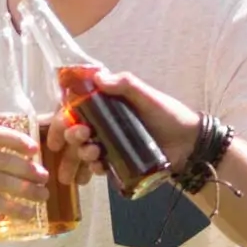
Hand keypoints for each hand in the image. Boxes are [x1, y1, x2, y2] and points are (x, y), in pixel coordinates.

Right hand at [45, 68, 200, 172]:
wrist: (189, 144)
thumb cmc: (168, 115)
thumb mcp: (147, 96)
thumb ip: (125, 85)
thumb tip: (98, 77)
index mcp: (106, 105)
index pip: (73, 110)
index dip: (60, 120)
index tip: (56, 131)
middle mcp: (103, 124)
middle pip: (73, 133)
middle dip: (70, 137)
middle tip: (83, 137)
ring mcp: (109, 144)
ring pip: (82, 151)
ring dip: (80, 154)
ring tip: (94, 154)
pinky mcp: (117, 162)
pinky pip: (97, 167)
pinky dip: (93, 169)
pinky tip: (98, 169)